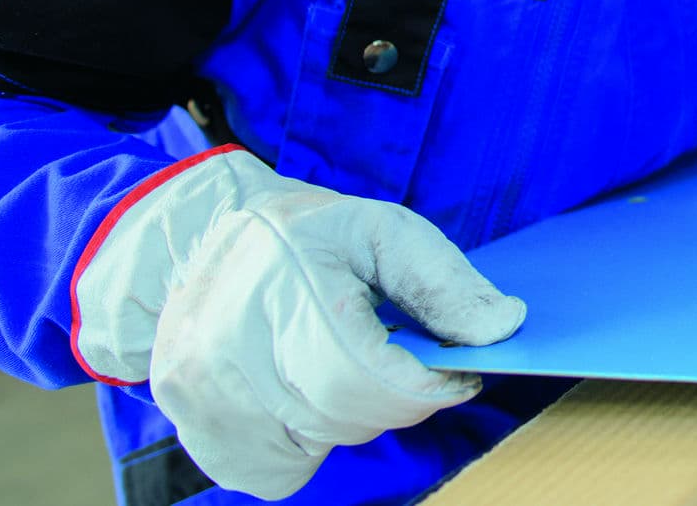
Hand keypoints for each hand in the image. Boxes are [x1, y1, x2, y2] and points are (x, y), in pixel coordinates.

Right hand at [74, 146, 524, 499]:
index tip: (459, 373)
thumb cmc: (311, 233)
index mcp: (285, 275)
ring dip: (351, 416)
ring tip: (346, 362)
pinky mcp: (193, 423)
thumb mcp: (386, 229)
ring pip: (315, 443)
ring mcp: (201, 387)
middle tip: (404, 361)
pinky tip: (307, 389)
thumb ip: (446, 282)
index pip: (363, 373)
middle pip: (343, 414)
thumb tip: (502, 329)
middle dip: (395, 398)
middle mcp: (227, 337)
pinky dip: (309, 439)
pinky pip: (278, 467)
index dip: (425, 386)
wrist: (210, 239)